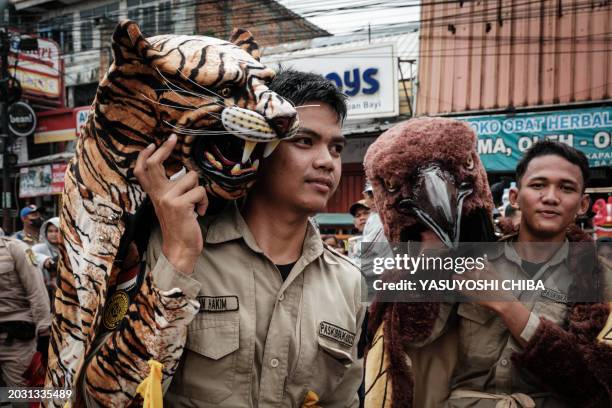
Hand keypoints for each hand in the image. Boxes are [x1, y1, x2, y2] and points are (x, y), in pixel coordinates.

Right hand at [134, 134, 207, 273]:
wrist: (180, 248)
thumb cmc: (180, 226)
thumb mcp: (171, 206)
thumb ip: (171, 190)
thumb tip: (183, 172)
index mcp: (155, 195)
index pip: (143, 172)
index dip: (145, 156)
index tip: (152, 143)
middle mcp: (158, 195)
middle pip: (156, 164)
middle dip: (165, 148)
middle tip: (173, 139)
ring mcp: (167, 199)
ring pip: (191, 177)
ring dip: (199, 191)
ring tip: (196, 205)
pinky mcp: (179, 204)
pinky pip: (200, 191)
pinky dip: (204, 201)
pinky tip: (199, 213)